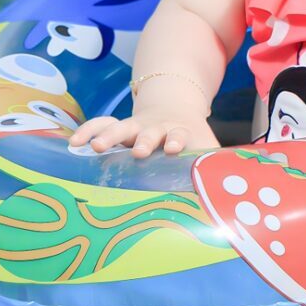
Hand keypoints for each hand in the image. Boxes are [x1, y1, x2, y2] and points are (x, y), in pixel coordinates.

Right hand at [69, 111, 219, 157]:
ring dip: (109, 135)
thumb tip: (232, 197)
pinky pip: (100, 124)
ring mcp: (134, 126)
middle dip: (144, 140)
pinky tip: (73, 143)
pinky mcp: (118, 126)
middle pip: (148, 132)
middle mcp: (154, 128)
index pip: (177, 135)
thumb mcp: (205, 148)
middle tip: (139, 150)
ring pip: (121, 125)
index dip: (176, 140)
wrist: (176, 109)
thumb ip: (215, 167)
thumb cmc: (190, 140)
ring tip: (95, 147)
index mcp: (177, 133)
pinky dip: (87, 130)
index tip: (174, 148)